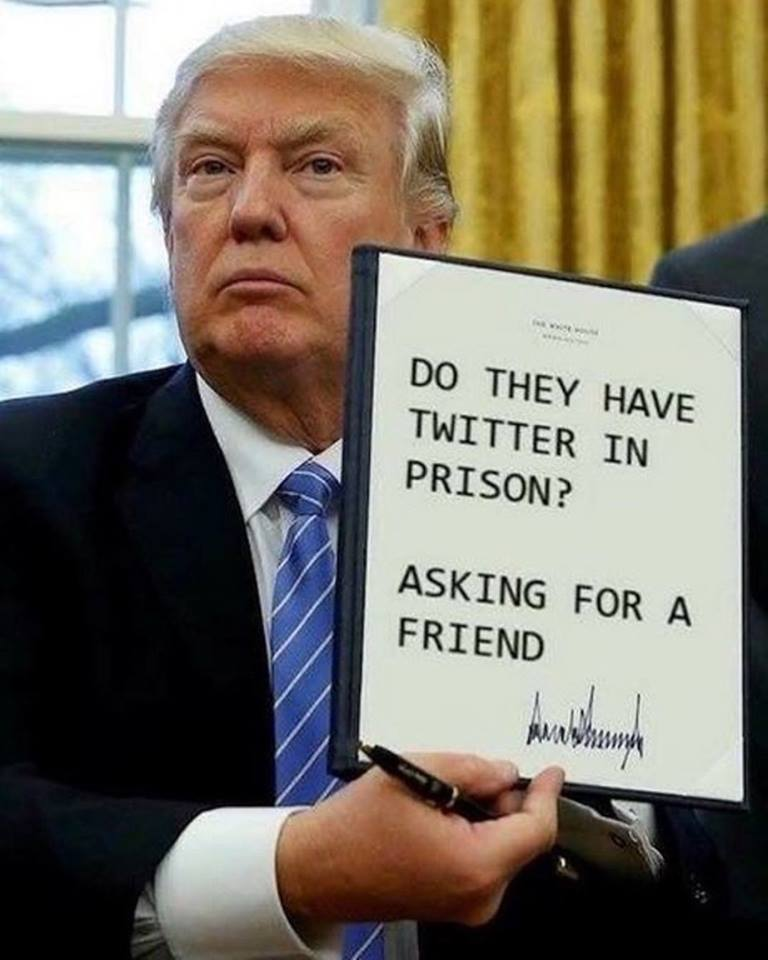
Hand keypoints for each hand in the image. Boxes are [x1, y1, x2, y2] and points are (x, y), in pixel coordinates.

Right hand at [276, 753, 563, 925]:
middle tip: (482, 772)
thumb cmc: (355, 827)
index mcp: (475, 865)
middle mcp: (479, 896)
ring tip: (449, 790)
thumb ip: (471, 768)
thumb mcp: (414, 774)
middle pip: (520, 839)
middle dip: (509, 800)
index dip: (547, 795)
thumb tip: (505, 772)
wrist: (316, 870)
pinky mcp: (454, 906)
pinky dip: (476, 834)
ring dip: (489, 816)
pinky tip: (444, 813)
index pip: (536, 829)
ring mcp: (467, 907)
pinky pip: (482, 863)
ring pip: (502, 850)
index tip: (552, 771)